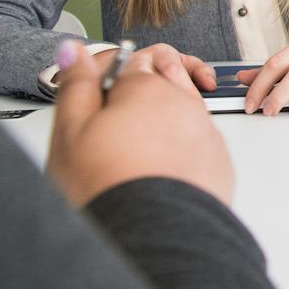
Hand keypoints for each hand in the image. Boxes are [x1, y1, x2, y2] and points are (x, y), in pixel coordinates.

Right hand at [46, 41, 233, 206]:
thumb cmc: (107, 186)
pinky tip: (157, 175)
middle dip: (140, 102)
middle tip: (113, 137)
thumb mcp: (71, 130)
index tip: (100, 104)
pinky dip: (179, 154)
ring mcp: (206, 134)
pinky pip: (196, 147)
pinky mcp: (218, 163)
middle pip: (163, 87)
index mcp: (147, 89)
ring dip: (161, 128)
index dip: (113, 82)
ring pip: (182, 116)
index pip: (133, 63)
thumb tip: (74, 49)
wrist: (153, 239)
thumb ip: (76, 83)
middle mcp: (184, 105)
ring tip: (132, 160)